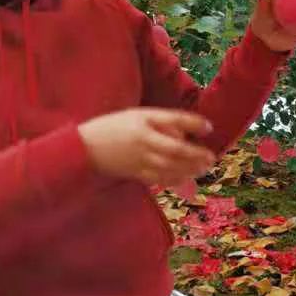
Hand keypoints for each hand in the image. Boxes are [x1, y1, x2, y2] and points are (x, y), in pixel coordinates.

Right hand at [78, 108, 216, 184]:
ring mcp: (139, 160)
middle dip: (196, 155)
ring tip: (203, 168)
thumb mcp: (137, 116)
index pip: (174, 120)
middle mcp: (144, 141)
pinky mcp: (135, 173)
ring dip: (189, 169)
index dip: (194, 124)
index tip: (209, 128)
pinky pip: (159, 178)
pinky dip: (174, 179)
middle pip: (176, 150)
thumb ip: (161, 122)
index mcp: (144, 123)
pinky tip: (185, 178)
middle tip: (211, 158)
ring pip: (170, 167)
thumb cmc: (114, 127)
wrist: (85, 147)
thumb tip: (185, 133)